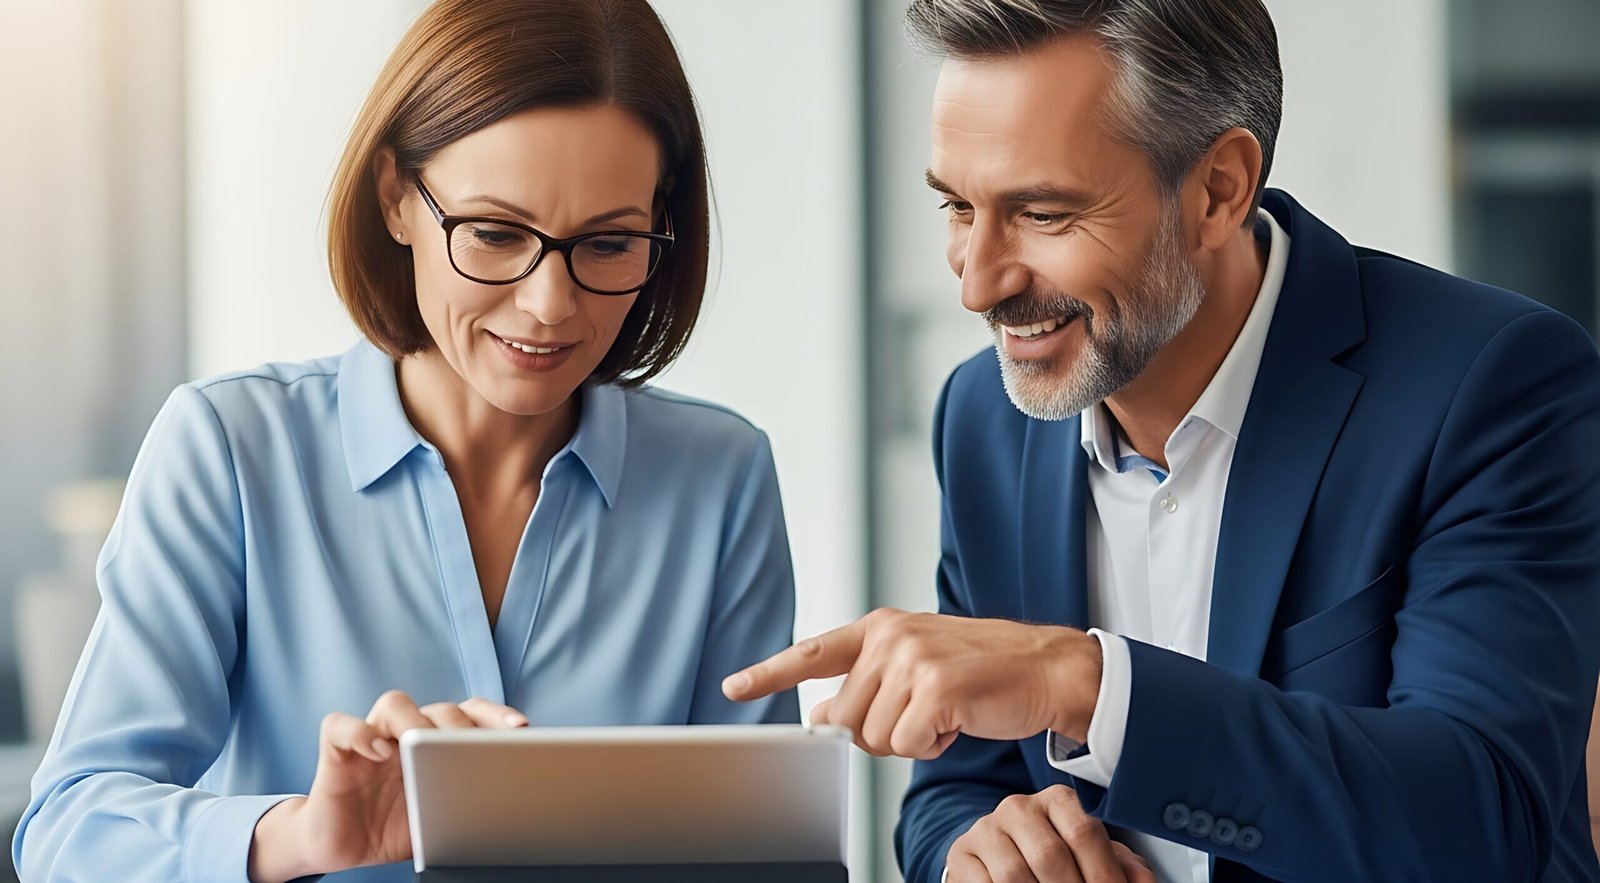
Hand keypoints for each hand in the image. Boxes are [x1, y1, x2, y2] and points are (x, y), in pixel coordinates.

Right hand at [248, 691, 527, 881]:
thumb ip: (466, 800)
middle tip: (471, 747)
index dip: (495, 717)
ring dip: (414, 721)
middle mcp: (408, 735)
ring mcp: (372, 738)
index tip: (520, 730)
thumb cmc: (394, 830)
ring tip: (423, 744)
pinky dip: (359, 733)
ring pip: (395, 704)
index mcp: (439, 747)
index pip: (472, 715)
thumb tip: (510, 802)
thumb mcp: (438, 819)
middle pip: (440, 708)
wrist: (341, 848)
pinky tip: (377, 752)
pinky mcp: (336, 750)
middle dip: (461, 724)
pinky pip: (341, 725)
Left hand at [722, 608, 1102, 758]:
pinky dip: (934, 746)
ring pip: (873, 737)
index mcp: (880, 627)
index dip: (769, 674)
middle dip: (880, 732)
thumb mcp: (915, 666)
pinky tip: (958, 721)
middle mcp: (890, 637)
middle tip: (922, 714)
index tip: (733, 688)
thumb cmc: (982, 671)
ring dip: (910, 740)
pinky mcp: (937, 687)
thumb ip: (865, 684)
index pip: (811, 652)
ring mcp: (913, 659)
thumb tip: (818, 714)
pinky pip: (907, 745)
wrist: (1045, 669)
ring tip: (945, 712)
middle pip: (844, 718)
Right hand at [948, 786, 1154, 882]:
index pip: (1084, 833)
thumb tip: (1144, 882)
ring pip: (1015, 875)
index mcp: (1057, 801)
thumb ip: (1119, 866)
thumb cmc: (1048, 858)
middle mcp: (1019, 807)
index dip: (1103, 874)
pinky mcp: (962, 854)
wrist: (997, 859)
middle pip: (1050, 857)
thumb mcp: (1088, 858)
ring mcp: (987, 829)